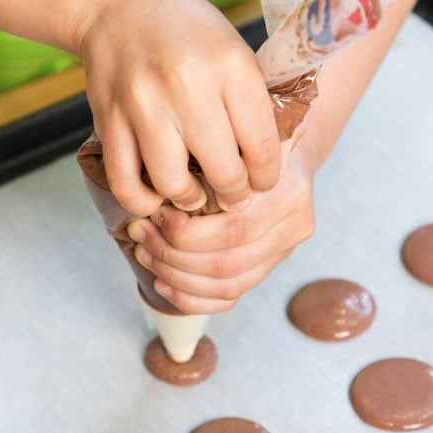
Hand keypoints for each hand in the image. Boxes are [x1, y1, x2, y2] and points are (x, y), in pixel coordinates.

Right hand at [74, 0, 280, 217]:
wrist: (114, 7)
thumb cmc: (184, 30)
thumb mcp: (231, 49)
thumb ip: (250, 101)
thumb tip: (266, 162)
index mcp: (230, 65)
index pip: (262, 146)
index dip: (266, 176)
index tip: (261, 181)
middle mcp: (187, 85)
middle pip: (223, 172)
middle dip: (234, 194)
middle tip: (233, 194)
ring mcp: (143, 105)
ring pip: (173, 185)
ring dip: (190, 200)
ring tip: (195, 195)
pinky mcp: (108, 120)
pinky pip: (126, 184)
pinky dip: (144, 202)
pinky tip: (156, 195)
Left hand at [125, 144, 317, 313]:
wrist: (279, 155)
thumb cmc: (248, 141)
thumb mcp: (237, 134)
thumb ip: (214, 153)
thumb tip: (164, 176)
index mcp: (288, 193)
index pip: (232, 230)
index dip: (184, 232)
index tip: (153, 214)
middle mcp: (292, 228)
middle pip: (225, 262)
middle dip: (171, 254)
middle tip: (139, 234)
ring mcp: (283, 253)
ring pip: (226, 285)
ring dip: (175, 275)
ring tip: (144, 254)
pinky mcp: (268, 269)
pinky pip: (229, 298)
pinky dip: (191, 298)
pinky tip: (162, 283)